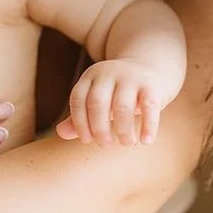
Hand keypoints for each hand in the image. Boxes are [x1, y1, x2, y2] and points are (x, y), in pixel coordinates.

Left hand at [56, 58, 170, 145]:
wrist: (150, 67)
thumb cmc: (117, 92)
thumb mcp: (98, 100)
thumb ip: (80, 116)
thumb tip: (61, 133)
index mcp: (91, 76)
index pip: (78, 99)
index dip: (79, 123)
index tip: (87, 140)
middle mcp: (109, 73)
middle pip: (98, 103)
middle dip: (100, 129)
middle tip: (107, 145)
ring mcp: (131, 77)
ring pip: (122, 107)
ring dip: (123, 131)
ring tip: (127, 143)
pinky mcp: (152, 85)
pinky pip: (149, 107)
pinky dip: (148, 126)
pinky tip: (146, 141)